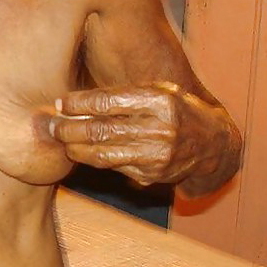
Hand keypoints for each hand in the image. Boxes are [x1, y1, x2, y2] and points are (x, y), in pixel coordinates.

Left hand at [48, 83, 228, 187]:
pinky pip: (115, 167)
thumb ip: (123, 94)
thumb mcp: (158, 91)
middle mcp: (159, 128)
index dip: (79, 103)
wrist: (213, 144)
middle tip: (53, 126)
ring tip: (62, 142)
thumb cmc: (176, 109)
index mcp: (159, 100)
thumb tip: (76, 102)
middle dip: (71, 129)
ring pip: (104, 153)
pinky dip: (94, 160)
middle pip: (102, 130)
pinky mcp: (153, 175)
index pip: (108, 101)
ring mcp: (157, 155)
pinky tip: (82, 153)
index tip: (61, 103)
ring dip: (77, 149)